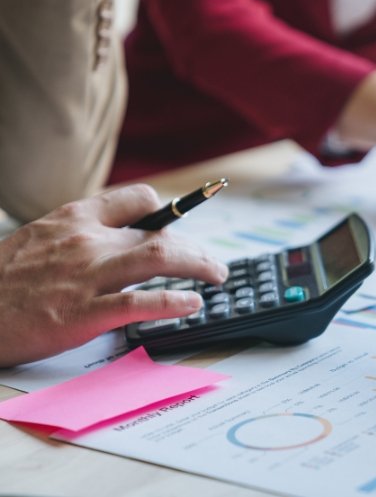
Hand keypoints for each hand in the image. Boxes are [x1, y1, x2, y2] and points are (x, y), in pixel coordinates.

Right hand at [0, 185, 228, 366]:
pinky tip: (192, 304)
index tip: (180, 224)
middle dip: (195, 248)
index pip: (137, 199)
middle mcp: (86, 241)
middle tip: (213, 264)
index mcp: (74, 218)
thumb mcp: (38, 239)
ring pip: (159, 258)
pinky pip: (140, 303)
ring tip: (216, 276)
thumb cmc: (1, 281)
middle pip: (159, 234)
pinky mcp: (82, 313)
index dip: (167, 211)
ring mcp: (86, 276)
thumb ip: (78, 235)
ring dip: (198, 266)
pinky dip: (173, 302)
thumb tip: (116, 239)